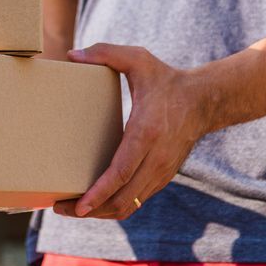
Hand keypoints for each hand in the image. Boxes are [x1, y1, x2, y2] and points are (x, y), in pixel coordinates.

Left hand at [53, 44, 213, 220]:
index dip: (98, 193)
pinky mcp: (163, 176)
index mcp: (145, 132)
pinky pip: (137, 200)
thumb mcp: (137, 59)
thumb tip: (72, 54)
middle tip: (60, 208)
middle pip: (122, 199)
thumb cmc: (166, 79)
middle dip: (90, 209)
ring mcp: (161, 171)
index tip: (77, 206)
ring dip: (101, 212)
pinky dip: (115, 206)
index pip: (121, 173)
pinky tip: (95, 203)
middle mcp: (156, 158)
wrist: (204, 100)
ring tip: (73, 209)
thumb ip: (105, 52)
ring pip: (129, 205)